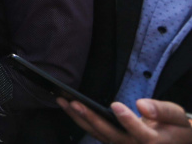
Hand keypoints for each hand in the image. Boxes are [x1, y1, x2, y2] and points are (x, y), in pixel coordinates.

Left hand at [58, 98, 191, 143]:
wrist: (175, 142)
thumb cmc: (177, 128)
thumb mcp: (178, 117)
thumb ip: (163, 111)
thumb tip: (142, 106)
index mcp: (154, 142)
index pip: (140, 134)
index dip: (128, 120)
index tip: (116, 105)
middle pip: (111, 135)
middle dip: (91, 118)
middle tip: (74, 103)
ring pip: (98, 135)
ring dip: (79, 119)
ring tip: (62, 101)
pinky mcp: (114, 143)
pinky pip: (96, 134)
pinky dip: (81, 121)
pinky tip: (69, 107)